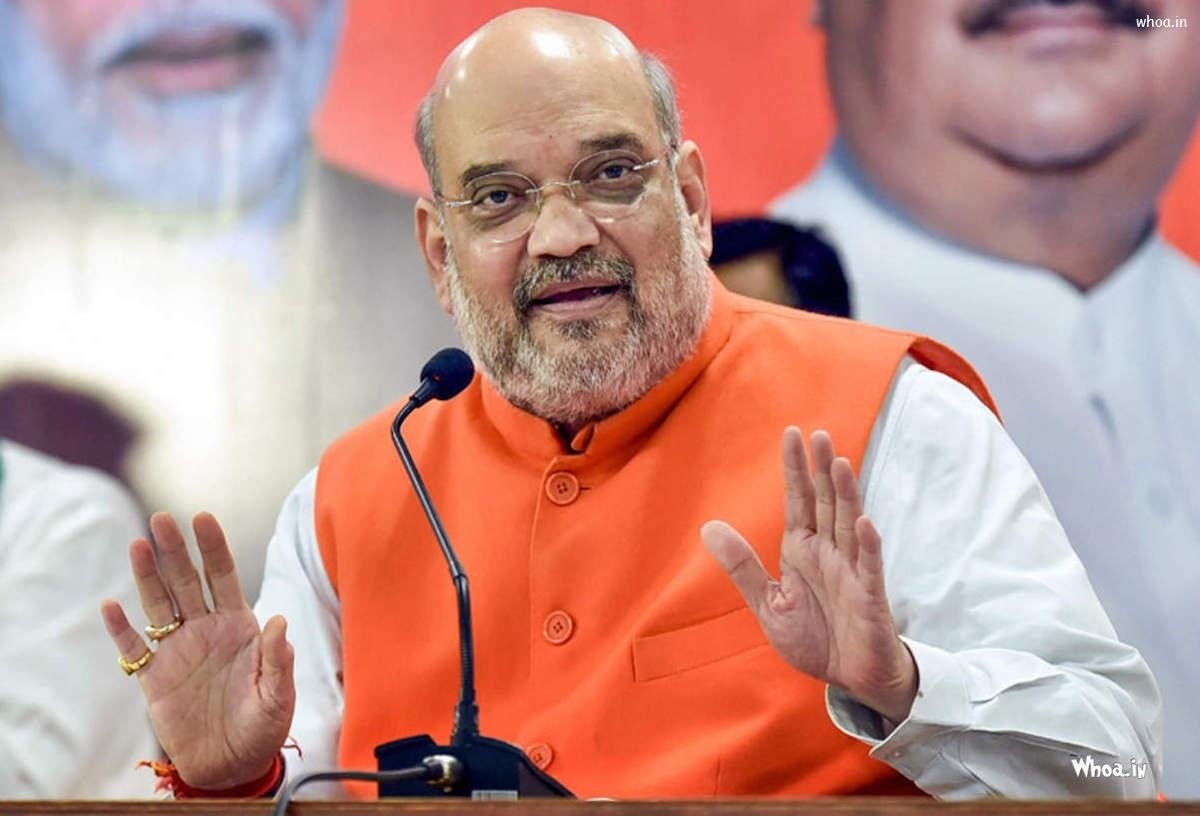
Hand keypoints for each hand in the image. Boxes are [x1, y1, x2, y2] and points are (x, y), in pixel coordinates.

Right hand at [100, 512, 294, 788]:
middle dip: (175, 550)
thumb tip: (280, 621)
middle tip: (161, 518)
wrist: (234, 764)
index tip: (203, 518)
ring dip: (147, 576)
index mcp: (239, 627)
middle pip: (187, 581)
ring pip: (159, 605)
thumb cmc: (264, 726)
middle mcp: (206, 631)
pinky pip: (133, 650)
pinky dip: (120, 630)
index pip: (224, 577)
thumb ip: (278, 660)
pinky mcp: (155, 679)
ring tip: (138, 544)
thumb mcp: (279, 695)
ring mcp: (178, 651)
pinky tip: (110, 606)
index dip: (213, 548)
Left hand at [701, 427, 916, 722]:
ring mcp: (851, 571)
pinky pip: (869, 566)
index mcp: (802, 551)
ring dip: (845, 495)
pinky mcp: (869, 595)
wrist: (849, 678)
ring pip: (848, 524)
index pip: (798, 502)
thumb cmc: (814, 638)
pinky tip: (865, 522)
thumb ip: (742, 565)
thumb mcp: (769, 603)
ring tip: (838, 464)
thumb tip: (708, 527)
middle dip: (821, 470)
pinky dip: (868, 545)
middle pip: (825, 503)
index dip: (795, 469)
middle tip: (818, 433)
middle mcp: (829, 553)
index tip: (791, 434)